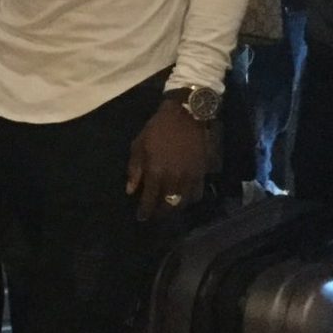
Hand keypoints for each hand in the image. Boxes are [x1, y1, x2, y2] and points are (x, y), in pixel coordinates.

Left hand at [127, 101, 208, 220]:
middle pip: (167, 204)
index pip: (149, 199)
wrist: (186, 115)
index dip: (145, 211)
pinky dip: (190, 199)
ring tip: (168, 208)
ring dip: (175, 208)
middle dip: (160, 213)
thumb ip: (135, 169)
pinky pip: (197, 193)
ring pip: (183, 202)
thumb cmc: (158, 129)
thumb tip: (130, 191)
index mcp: (156, 171)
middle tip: (154, 215)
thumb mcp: (139, 145)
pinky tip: (184, 198)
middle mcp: (174, 178)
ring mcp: (190, 176)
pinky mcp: (202, 173)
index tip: (141, 218)